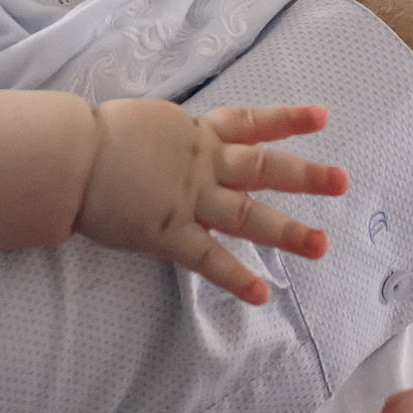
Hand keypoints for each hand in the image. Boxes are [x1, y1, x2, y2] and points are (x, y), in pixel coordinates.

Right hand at [77, 101, 348, 304]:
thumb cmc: (96, 138)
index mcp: (196, 133)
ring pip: (248, 215)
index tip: (322, 117)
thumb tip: (178, 139)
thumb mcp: (146, 123)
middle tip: (343, 182)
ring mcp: (189, 200)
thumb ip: (171, 136)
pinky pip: (209, 259)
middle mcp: (202, 164)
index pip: (251, 122)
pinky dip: (235, 277)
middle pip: (265, 169)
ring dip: (287, 231)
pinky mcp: (169, 233)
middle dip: (306, 176)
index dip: (288, 119)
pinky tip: (261, 294)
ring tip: (322, 245)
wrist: (69, 158)